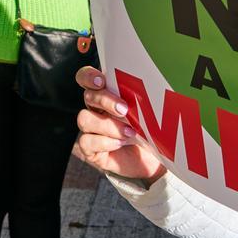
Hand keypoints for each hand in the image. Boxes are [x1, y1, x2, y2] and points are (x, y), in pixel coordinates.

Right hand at [75, 67, 165, 184]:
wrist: (153, 160)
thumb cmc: (149, 131)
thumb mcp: (146, 111)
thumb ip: (139, 97)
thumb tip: (146, 85)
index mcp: (106, 95)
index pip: (86, 78)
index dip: (88, 76)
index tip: (101, 81)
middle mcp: (95, 110)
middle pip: (88, 96)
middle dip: (105, 101)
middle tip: (124, 109)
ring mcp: (90, 130)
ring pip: (84, 119)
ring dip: (108, 125)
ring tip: (129, 132)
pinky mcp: (89, 150)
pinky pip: (86, 142)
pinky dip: (105, 142)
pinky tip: (120, 143)